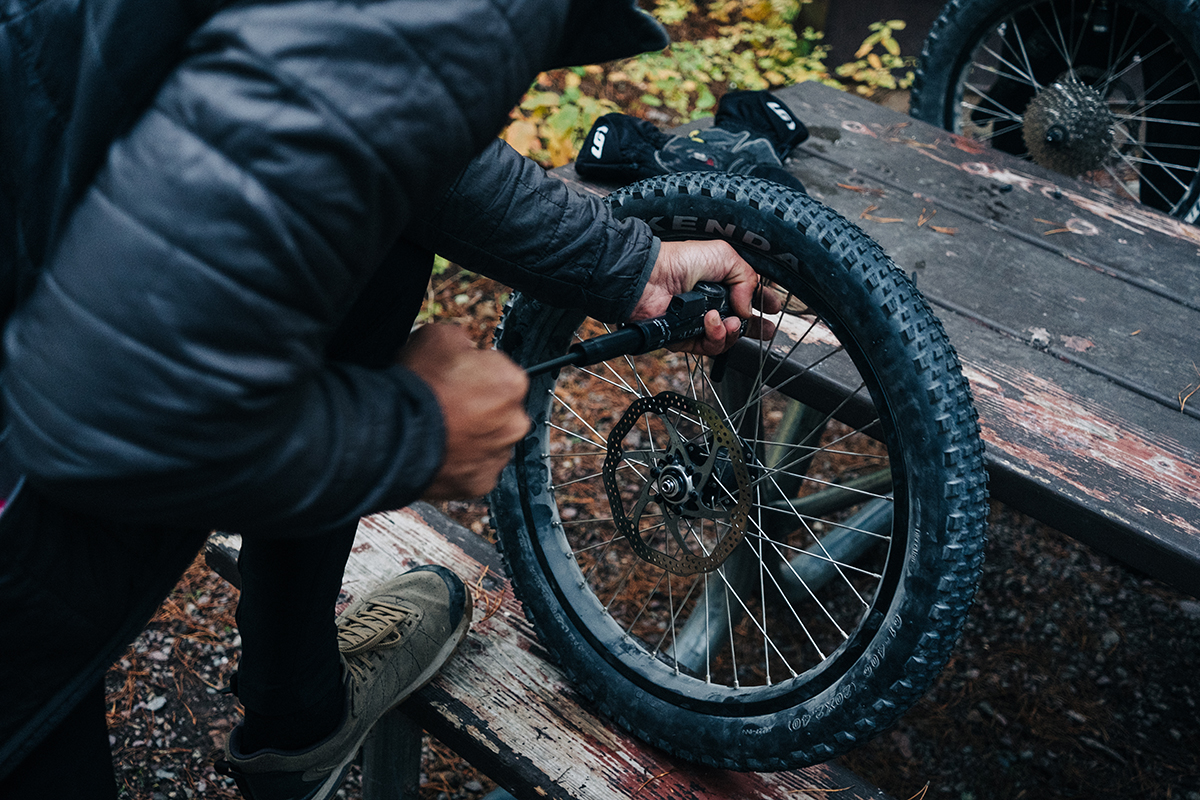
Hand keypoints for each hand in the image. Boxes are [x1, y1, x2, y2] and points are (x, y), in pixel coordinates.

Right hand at [400, 325, 529, 499]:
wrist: (391, 437)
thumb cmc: (415, 387)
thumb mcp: (437, 336)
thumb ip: (462, 340)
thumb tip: (464, 348)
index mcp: (512, 383)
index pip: (500, 373)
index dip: (474, 373)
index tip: (455, 378)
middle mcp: (515, 422)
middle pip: (500, 410)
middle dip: (479, 408)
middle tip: (446, 406)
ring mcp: (499, 455)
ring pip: (489, 442)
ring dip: (471, 437)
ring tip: (439, 432)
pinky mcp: (482, 482)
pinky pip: (474, 469)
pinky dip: (461, 463)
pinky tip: (439, 452)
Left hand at [630, 240, 782, 355]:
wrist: (652, 278)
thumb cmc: (681, 261)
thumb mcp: (725, 257)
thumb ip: (747, 279)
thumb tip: (749, 308)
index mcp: (721, 281)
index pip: (747, 296)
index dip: (762, 302)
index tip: (774, 308)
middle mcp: (711, 303)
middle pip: (740, 322)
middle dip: (756, 328)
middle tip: (767, 330)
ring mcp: (699, 322)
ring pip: (728, 338)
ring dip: (734, 330)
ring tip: (731, 320)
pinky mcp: (686, 338)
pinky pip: (709, 346)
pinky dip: (715, 335)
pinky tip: (712, 322)